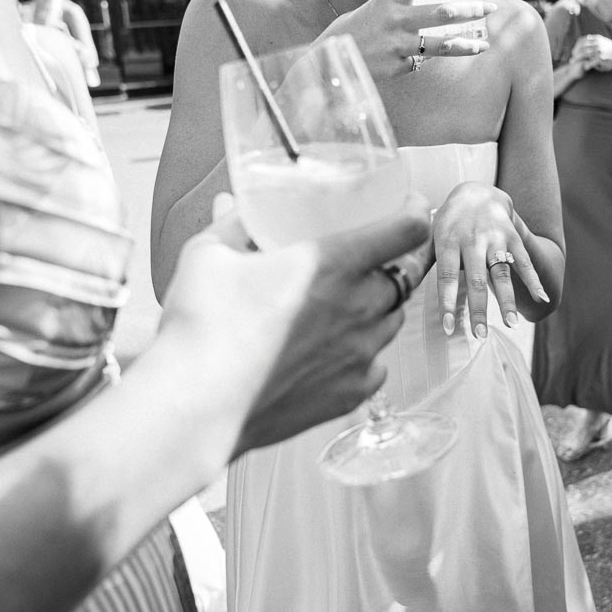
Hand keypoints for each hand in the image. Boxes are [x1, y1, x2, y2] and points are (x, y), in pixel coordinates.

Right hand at [159, 195, 431, 456]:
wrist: (196, 408)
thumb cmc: (200, 327)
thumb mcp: (208, 255)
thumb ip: (231, 224)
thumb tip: (231, 203)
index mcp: (333, 263)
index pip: (406, 229)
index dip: (415, 212)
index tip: (410, 207)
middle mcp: (359, 308)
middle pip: (404, 277)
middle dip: (392, 265)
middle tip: (365, 261)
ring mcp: (360, 355)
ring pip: (391, 322)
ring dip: (377, 309)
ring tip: (339, 308)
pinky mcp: (351, 394)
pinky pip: (375, 366)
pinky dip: (362, 355)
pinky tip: (329, 353)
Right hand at [323, 0, 496, 77]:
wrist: (329, 58)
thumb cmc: (356, 29)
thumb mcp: (376, 6)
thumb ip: (403, 3)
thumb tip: (436, 0)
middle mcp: (396, 18)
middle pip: (445, 11)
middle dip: (473, 10)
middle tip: (490, 10)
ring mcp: (397, 44)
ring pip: (443, 43)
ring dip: (467, 43)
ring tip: (484, 44)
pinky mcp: (397, 66)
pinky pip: (422, 61)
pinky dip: (430, 59)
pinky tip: (435, 58)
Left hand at [432, 182, 548, 338]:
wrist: (478, 192)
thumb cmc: (449, 223)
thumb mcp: (431, 235)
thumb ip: (421, 260)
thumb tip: (401, 282)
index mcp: (447, 241)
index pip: (447, 276)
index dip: (448, 301)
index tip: (449, 326)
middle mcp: (472, 240)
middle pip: (476, 279)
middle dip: (479, 309)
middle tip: (480, 335)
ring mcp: (495, 239)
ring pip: (501, 272)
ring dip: (507, 300)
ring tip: (511, 324)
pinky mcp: (513, 238)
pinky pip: (524, 261)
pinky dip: (534, 280)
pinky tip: (541, 299)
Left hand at [570, 34, 611, 74]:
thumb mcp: (605, 43)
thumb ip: (596, 41)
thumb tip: (588, 37)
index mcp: (598, 38)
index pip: (582, 40)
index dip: (576, 46)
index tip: (573, 51)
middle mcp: (597, 43)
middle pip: (581, 47)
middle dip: (575, 53)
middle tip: (572, 58)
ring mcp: (599, 50)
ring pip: (584, 55)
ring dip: (577, 59)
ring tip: (573, 63)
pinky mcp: (600, 58)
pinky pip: (590, 61)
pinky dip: (585, 64)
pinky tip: (582, 67)